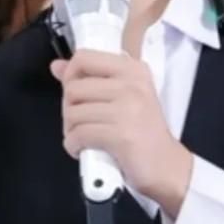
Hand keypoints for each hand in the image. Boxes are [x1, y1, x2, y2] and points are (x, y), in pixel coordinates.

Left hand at [50, 50, 193, 216]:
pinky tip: (83, 149)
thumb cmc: (142, 131)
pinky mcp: (121, 135)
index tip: (76, 94)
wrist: (166, 166)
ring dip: (70, 130)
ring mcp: (128, 109)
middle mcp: (132, 84)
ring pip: (73, 112)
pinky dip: (74, 145)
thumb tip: (56, 66)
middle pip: (73, 87)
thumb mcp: (122, 97)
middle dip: (68, 109)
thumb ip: (90, 79)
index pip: (84, 58)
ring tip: (83, 138)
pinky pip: (79, 134)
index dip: (70, 76)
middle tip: (80, 123)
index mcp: (133, 69)